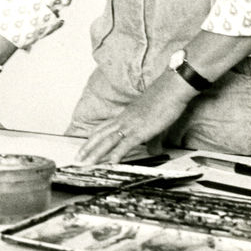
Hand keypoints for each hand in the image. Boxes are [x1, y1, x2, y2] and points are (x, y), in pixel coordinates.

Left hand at [75, 75, 194, 164]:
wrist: (172, 87)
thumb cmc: (165, 100)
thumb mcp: (155, 122)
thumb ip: (152, 138)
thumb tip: (153, 150)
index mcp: (125, 115)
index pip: (103, 128)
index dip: (92, 139)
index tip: (84, 148)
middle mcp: (124, 119)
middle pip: (100, 134)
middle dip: (88, 148)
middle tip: (77, 159)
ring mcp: (131, 124)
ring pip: (108, 140)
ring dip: (96, 153)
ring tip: (86, 163)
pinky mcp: (141, 129)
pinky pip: (126, 143)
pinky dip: (117, 153)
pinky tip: (111, 162)